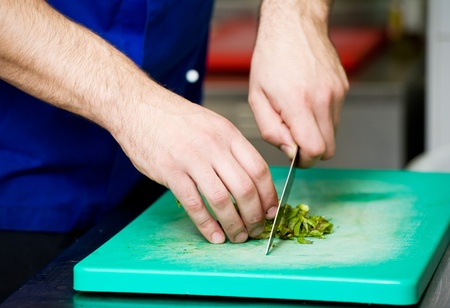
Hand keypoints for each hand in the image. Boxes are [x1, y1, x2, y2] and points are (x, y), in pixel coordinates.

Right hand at [113, 89, 278, 243]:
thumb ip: (231, 149)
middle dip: (255, 216)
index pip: (259, 169)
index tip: (271, 211)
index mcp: (228, 134)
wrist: (139, 106)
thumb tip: (250, 180)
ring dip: (234, 224)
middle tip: (256, 229)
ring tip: (238, 236)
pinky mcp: (170, 171)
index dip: (269, 196)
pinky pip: (193, 205)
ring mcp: (191, 159)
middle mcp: (213, 146)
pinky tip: (214, 235)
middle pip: (244, 188)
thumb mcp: (212, 124)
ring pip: (222, 200)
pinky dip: (207, 225)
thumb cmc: (176, 119)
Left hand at [248, 0, 348, 167]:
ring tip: (298, 112)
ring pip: (334, 134)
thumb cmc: (271, 58)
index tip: (294, 155)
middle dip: (311, 151)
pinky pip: (336, 116)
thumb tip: (290, 151)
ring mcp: (337, 93)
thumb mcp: (257, 97)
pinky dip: (322, 117)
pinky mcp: (343, 88)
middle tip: (294, 136)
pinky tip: (307, 101)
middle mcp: (323, 99)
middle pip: (329, 149)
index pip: (315, 151)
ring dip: (316, 132)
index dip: (304, 160)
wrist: (294, 26)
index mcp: (298, 103)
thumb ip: (271, 130)